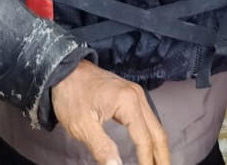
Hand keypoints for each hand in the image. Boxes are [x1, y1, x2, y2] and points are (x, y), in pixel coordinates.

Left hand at [51, 61, 168, 164]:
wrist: (64, 70)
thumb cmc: (71, 96)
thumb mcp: (82, 126)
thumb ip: (102, 148)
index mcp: (128, 103)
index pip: (144, 139)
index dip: (146, 161)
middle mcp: (137, 96)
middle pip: (157, 131)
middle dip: (162, 156)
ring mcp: (135, 94)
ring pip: (154, 124)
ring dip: (158, 146)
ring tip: (159, 163)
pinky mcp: (130, 95)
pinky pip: (147, 118)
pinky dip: (151, 134)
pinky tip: (149, 145)